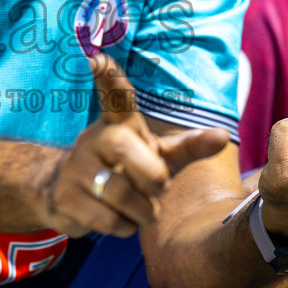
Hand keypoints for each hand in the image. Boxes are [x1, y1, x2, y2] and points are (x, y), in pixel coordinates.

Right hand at [36, 56, 228, 237]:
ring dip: (142, 211)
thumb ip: (190, 146)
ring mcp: (76, 168)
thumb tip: (223, 134)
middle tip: (159, 185)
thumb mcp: (159, 155)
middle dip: (152, 176)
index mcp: (119, 124)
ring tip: (140, 209)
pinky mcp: (64, 197)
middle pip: (126, 150)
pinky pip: (107, 220)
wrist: (65, 193)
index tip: (98, 60)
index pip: (116, 98)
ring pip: (121, 194)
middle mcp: (94, 139)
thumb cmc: (126, 168)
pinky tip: (117, 219)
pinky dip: (124, 227)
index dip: (109, 78)